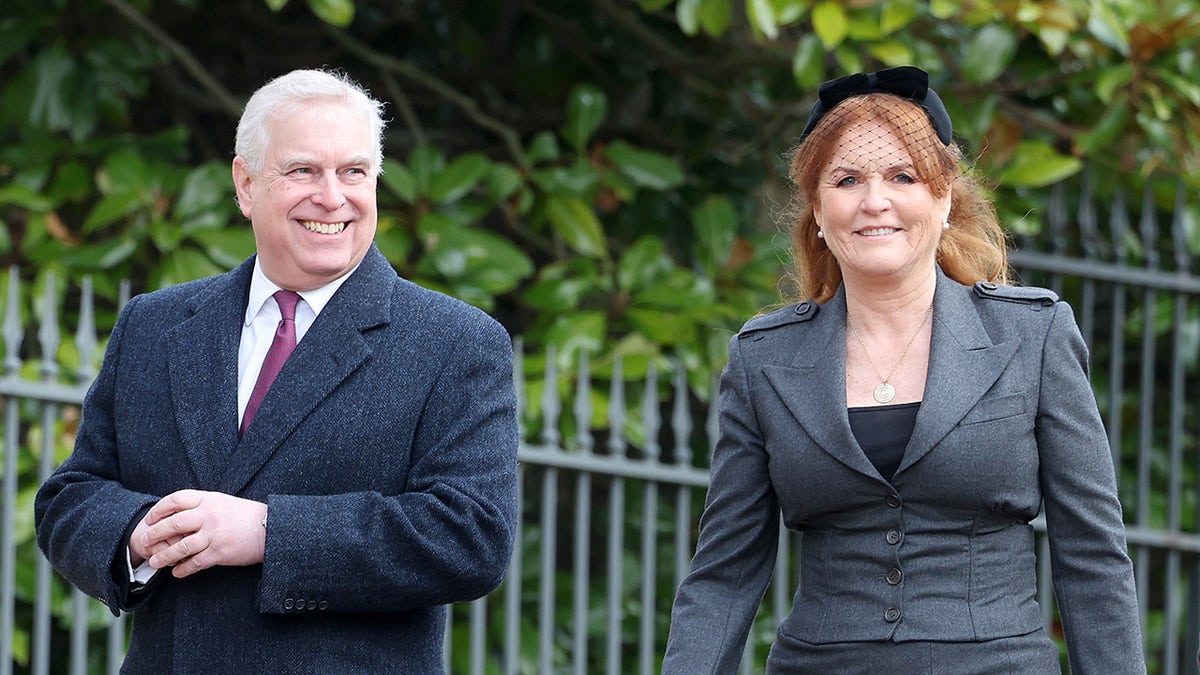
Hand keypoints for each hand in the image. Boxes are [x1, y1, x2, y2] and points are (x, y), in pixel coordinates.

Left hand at [136, 490, 267, 578]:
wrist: (270, 529)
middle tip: (144, 542)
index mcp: (209, 500)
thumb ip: (202, 506)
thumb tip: (176, 515)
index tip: (150, 519)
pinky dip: (183, 569)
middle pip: (173, 524)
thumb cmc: (246, 515)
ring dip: (164, 556)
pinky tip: (176, 572)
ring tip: (154, 562)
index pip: (176, 500)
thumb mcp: (223, 502)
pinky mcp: (220, 552)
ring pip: (181, 547)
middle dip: (155, 534)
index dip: (159, 509)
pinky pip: (195, 563)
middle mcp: (209, 515)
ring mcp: (214, 534)